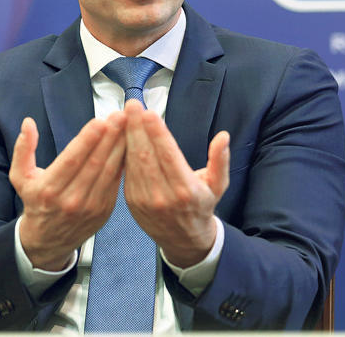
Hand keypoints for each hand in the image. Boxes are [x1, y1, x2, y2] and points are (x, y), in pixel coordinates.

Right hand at [9, 112, 126, 270]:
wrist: (48, 240)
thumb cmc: (36, 203)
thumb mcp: (20, 177)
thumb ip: (23, 149)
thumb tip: (28, 123)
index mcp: (49, 189)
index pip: (71, 160)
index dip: (87, 139)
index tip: (100, 121)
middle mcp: (70, 199)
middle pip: (94, 163)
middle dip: (109, 137)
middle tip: (120, 117)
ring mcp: (90, 207)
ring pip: (108, 171)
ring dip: (120, 147)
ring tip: (128, 126)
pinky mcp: (104, 210)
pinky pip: (116, 182)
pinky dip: (123, 162)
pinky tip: (128, 145)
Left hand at [122, 99, 229, 267]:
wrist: (184, 240)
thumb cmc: (202, 206)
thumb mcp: (218, 185)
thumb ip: (220, 160)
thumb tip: (223, 137)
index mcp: (186, 190)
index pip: (168, 156)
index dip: (158, 133)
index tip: (149, 113)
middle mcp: (163, 196)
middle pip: (146, 155)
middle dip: (137, 127)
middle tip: (132, 105)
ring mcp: (145, 200)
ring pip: (133, 162)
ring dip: (128, 136)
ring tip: (125, 114)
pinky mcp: (131, 201)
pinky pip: (127, 172)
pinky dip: (123, 151)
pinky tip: (122, 134)